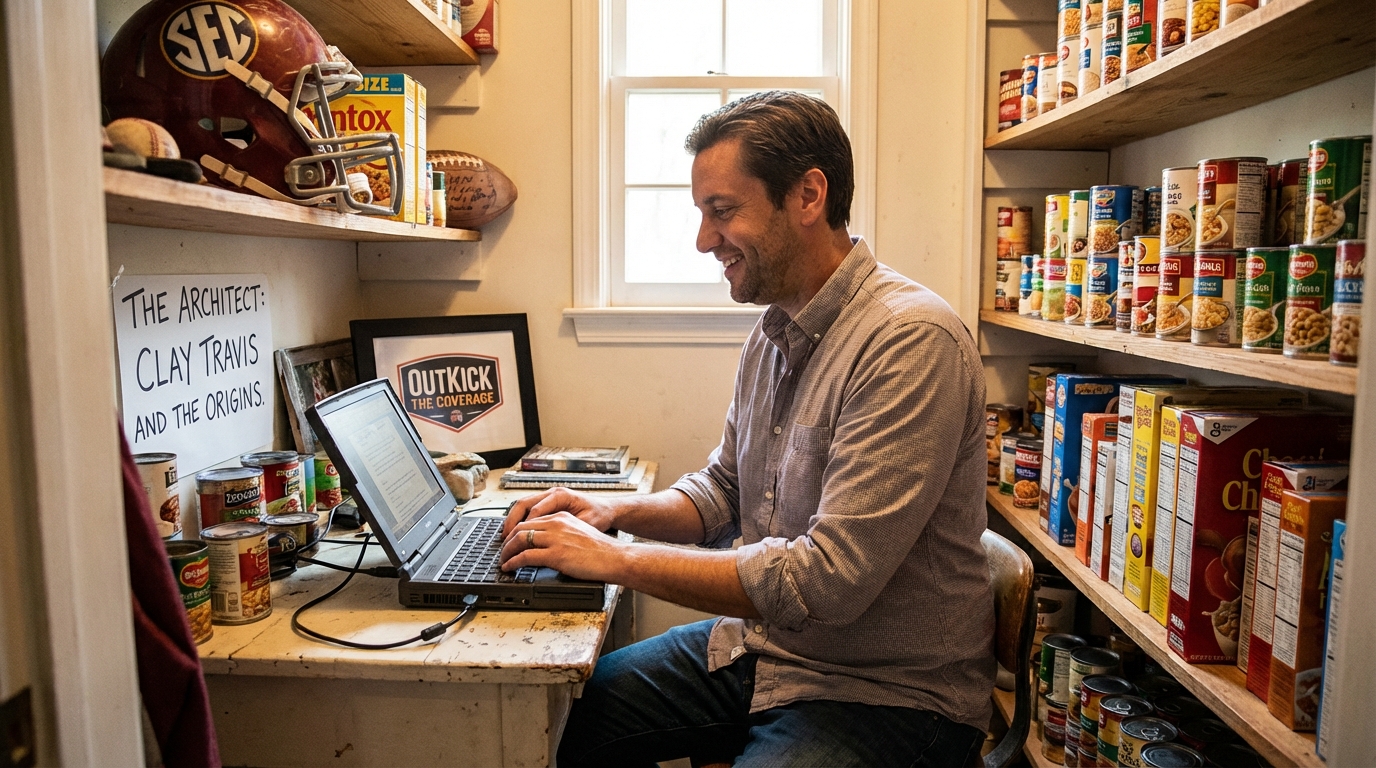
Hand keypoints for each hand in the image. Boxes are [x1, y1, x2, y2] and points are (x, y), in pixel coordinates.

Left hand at [499, 511, 622, 581]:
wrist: (614, 557)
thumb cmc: (600, 550)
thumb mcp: (578, 533)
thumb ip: (561, 534)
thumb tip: (546, 545)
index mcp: (561, 517)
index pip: (531, 520)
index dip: (516, 531)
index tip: (510, 540)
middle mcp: (556, 524)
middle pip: (521, 527)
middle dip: (507, 541)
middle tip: (503, 551)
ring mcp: (555, 539)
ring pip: (520, 540)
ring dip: (507, 552)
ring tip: (503, 561)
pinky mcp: (555, 554)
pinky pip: (525, 557)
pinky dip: (513, 562)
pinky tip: (510, 567)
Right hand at [501, 487, 616, 538]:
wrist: (607, 510)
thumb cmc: (599, 515)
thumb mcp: (587, 523)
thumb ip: (569, 529)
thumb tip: (553, 539)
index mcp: (561, 495)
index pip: (536, 509)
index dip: (525, 526)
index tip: (517, 539)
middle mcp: (552, 494)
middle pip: (523, 504)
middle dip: (512, 521)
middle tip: (505, 538)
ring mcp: (548, 497)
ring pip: (522, 506)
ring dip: (512, 521)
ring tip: (505, 536)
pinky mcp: (547, 504)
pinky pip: (527, 510)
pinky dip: (519, 520)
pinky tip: (515, 533)